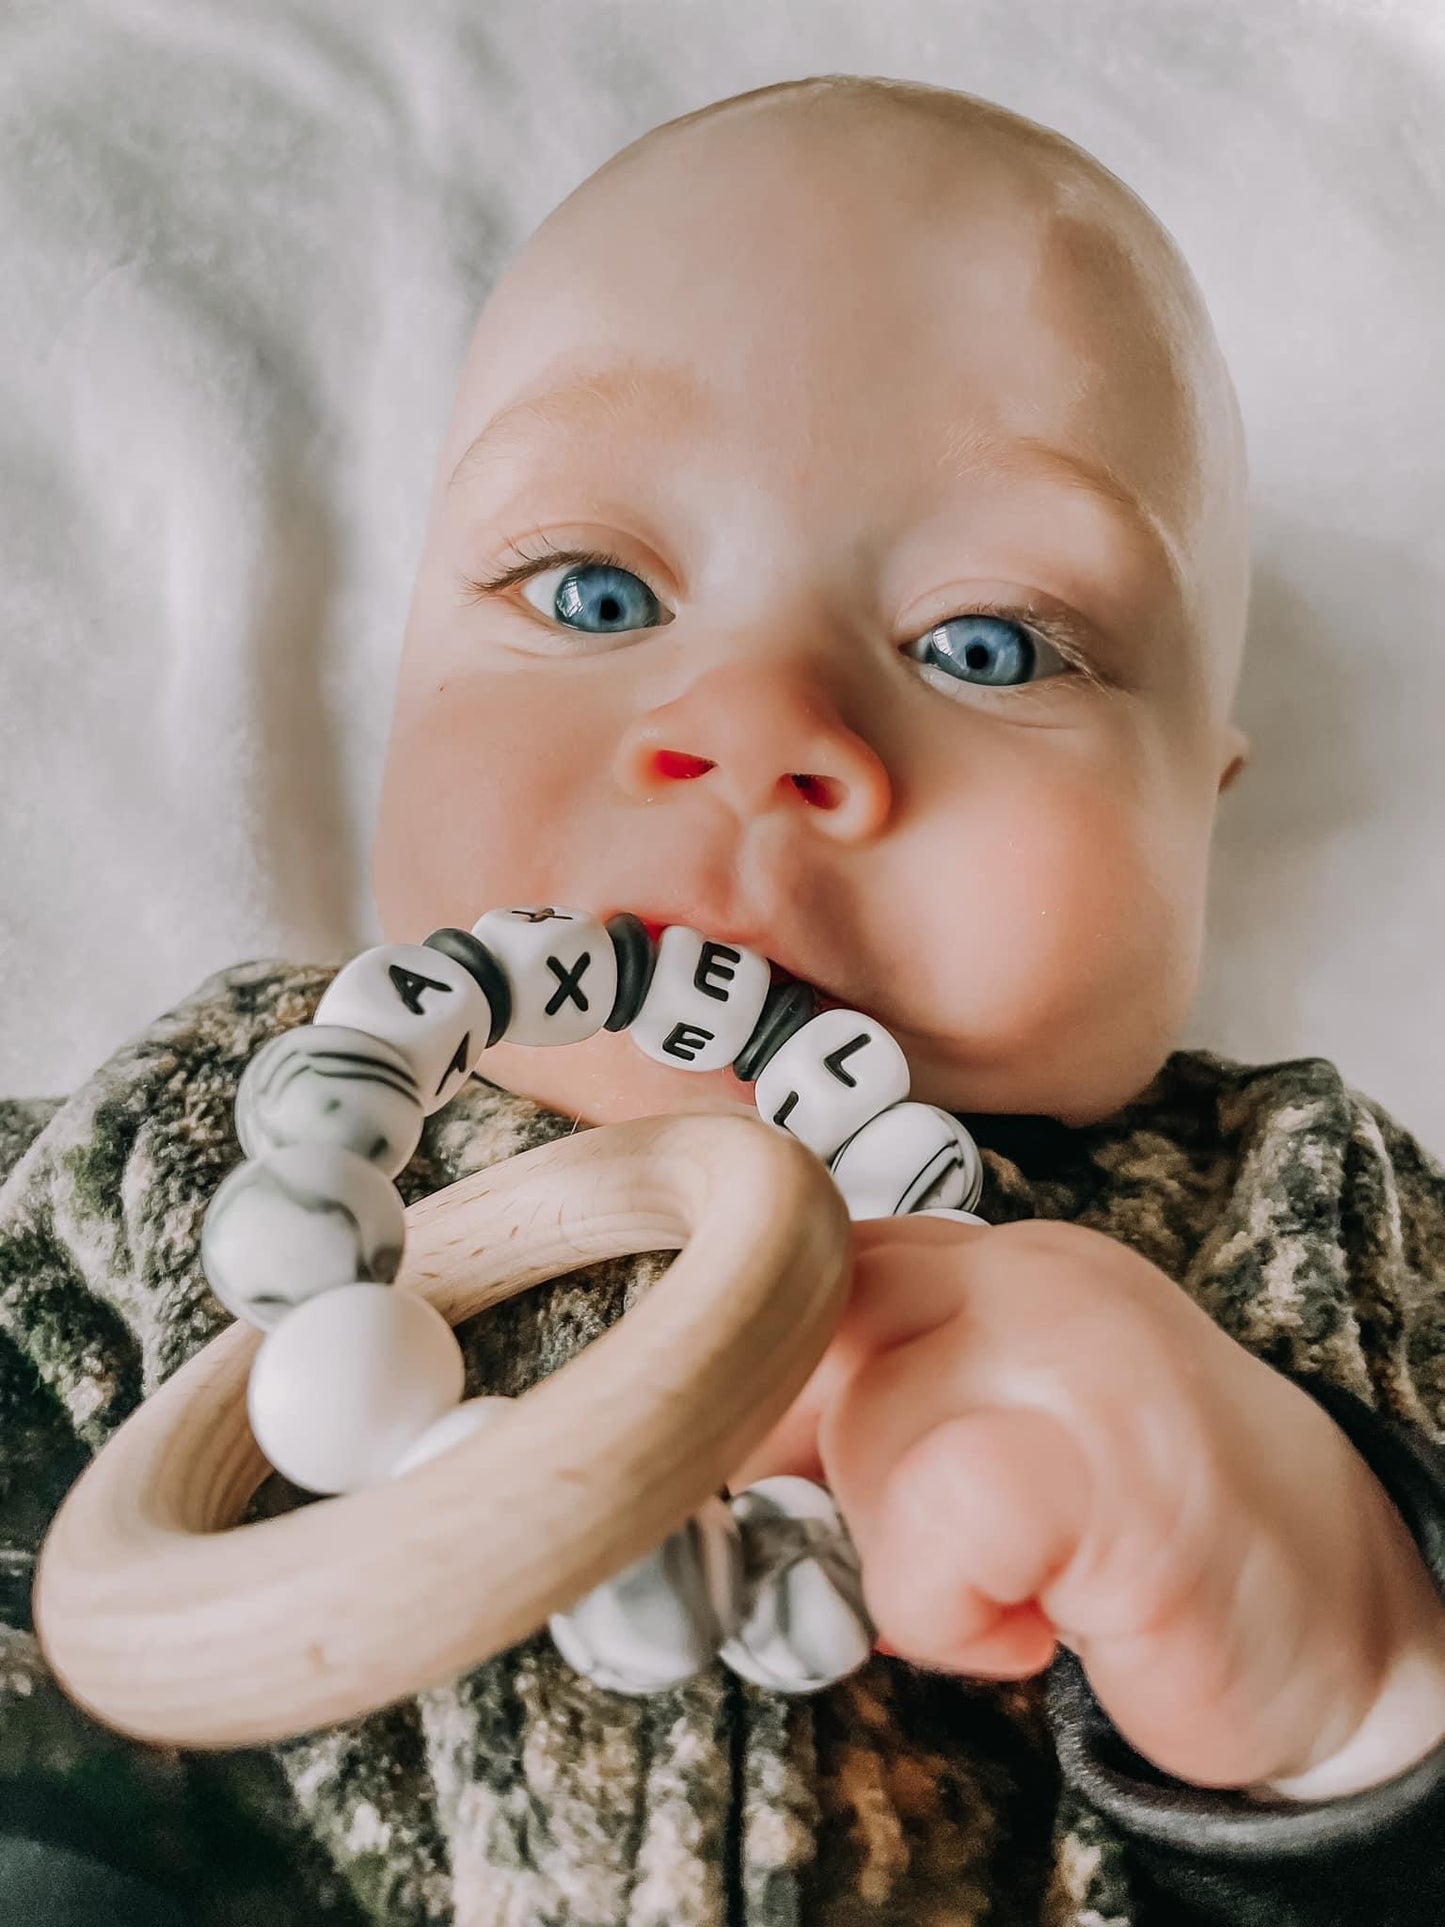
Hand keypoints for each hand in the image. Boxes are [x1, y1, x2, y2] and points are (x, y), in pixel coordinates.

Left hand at [729, 1215, 1444, 1797]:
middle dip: (834, 1476)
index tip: (771, 1461)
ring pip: (869, 1438)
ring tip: (1025, 1584)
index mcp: (1001, 1260)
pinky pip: (943, 1527)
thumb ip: (873, 1402)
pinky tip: (1046, 1627)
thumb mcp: (994, 1428)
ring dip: (910, 1564)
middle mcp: (1039, 1278)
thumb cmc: (1141, 1538)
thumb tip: (707, 1438)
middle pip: (817, 1343)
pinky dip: (961, 1615)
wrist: (1343, 1622)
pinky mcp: (1121, 1467)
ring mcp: (1084, 1357)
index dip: (765, 1375)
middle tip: (940, 1550)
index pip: (812, 1262)